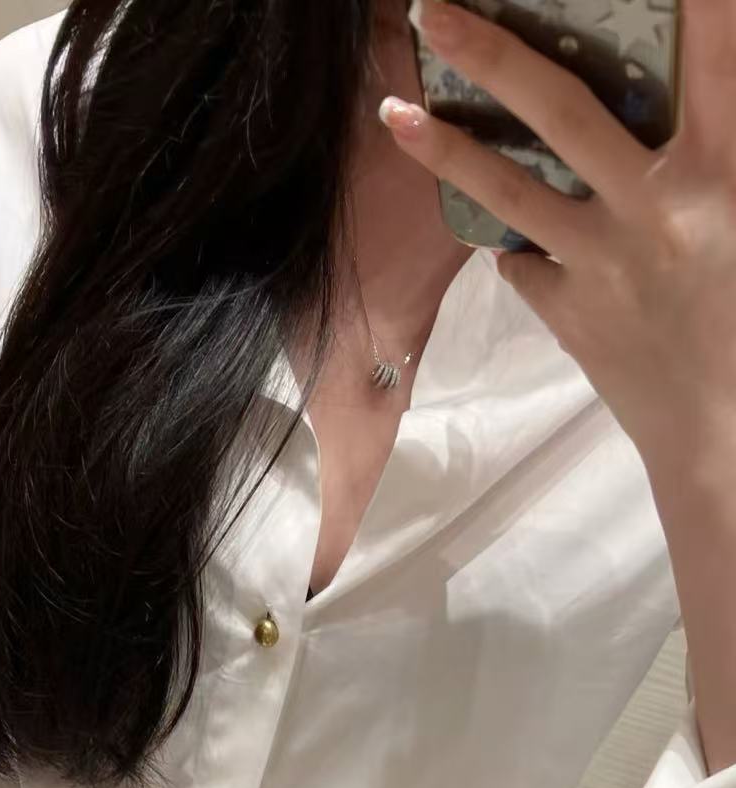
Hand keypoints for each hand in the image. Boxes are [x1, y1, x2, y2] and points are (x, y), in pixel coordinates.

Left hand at [380, 0, 735, 474]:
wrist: (726, 435)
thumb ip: (718, 157)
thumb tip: (704, 118)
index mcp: (722, 172)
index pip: (713, 57)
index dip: (694, 5)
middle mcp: (653, 206)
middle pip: (561, 109)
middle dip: (493, 53)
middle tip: (433, 10)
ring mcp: (600, 261)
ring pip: (509, 190)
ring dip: (447, 150)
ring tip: (393, 112)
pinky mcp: (568, 312)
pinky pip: (525, 262)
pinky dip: (520, 244)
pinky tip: (512, 237)